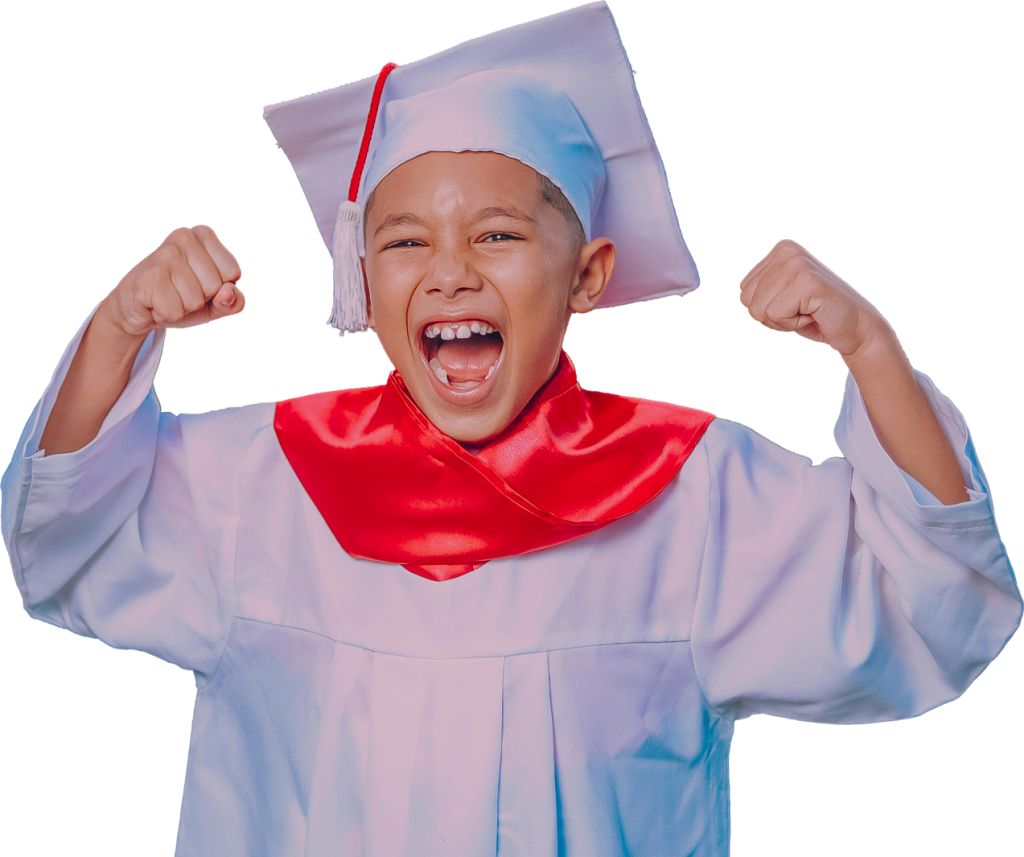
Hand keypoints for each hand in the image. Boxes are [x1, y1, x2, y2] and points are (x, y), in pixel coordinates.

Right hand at [105, 224, 245, 337]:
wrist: (136, 306)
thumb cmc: (181, 298)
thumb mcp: (215, 302)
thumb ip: (234, 301)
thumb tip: (228, 293)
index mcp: (204, 235)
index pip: (233, 273)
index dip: (219, 289)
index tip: (198, 283)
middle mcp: (184, 237)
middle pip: (215, 287)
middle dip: (200, 299)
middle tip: (178, 290)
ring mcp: (165, 255)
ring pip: (196, 301)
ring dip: (182, 308)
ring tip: (166, 295)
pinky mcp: (149, 276)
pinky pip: (175, 312)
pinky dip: (166, 314)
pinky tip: (154, 301)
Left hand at [738, 238, 886, 360]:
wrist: (857, 328)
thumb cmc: (817, 316)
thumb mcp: (782, 296)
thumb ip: (760, 290)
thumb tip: (742, 296)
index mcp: (780, 249)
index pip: (744, 292)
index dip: (766, 309)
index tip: (793, 304)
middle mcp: (786, 250)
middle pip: (748, 301)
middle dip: (773, 317)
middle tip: (802, 310)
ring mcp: (797, 263)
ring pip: (760, 311)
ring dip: (784, 321)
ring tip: (808, 311)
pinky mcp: (806, 281)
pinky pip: (776, 315)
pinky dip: (794, 324)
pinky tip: (814, 314)